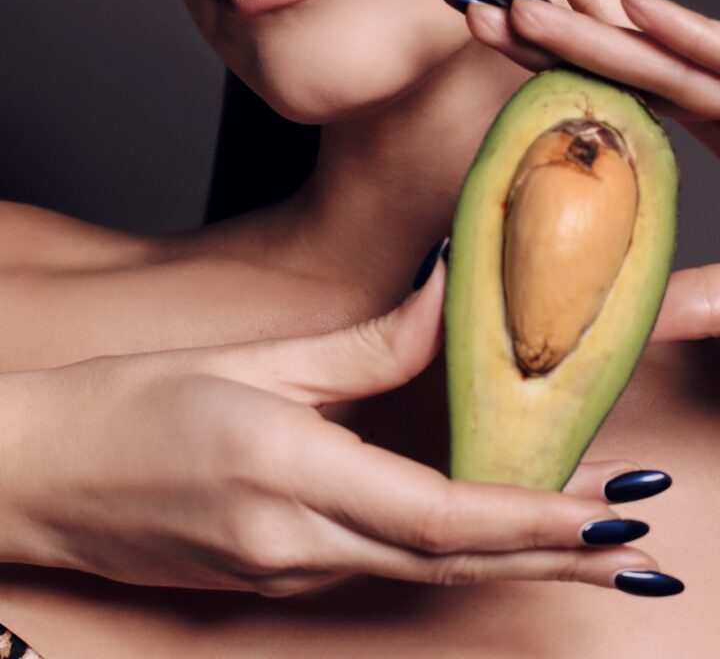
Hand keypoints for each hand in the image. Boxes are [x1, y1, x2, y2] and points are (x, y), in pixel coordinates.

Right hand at [0, 247, 659, 596]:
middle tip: (631, 543)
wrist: (36, 477)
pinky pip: (376, 563)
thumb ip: (365, 346)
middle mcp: (293, 539)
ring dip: (507, 556)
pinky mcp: (270, 575)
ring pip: (420, 568)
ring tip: (581, 540)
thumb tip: (447, 302)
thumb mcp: (252, 359)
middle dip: (549, 556)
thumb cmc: (129, 404)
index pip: (439, 515)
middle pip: (449, 560)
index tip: (603, 516)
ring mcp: (282, 570)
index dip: (530, 523)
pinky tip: (480, 528)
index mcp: (287, 471)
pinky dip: (444, 550)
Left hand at [457, 0, 719, 344]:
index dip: (555, 62)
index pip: (620, 90)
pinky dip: (691, 36)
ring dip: (597, 20)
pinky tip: (635, 1)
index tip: (495, 37)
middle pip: (630, 58)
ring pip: (670, 54)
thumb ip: (697, 299)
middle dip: (556, 25)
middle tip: (480, 3)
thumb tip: (630, 327)